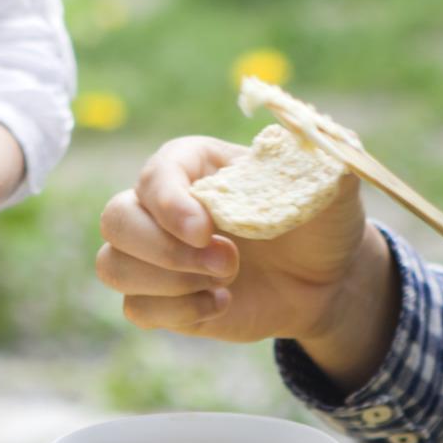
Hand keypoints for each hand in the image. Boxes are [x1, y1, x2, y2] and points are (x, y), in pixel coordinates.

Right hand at [95, 136, 384, 364]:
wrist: (324, 279)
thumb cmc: (320, 220)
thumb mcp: (330, 183)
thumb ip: (315, 155)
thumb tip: (294, 131)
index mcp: (194, 163)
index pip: (156, 173)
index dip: (169, 203)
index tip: (204, 230)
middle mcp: (163, 205)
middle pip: (115, 219)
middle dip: (165, 249)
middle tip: (228, 261)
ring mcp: (156, 254)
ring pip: (113, 265)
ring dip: (168, 282)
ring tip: (226, 281)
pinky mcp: (162, 296)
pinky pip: (136, 307)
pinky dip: (177, 311)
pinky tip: (222, 303)